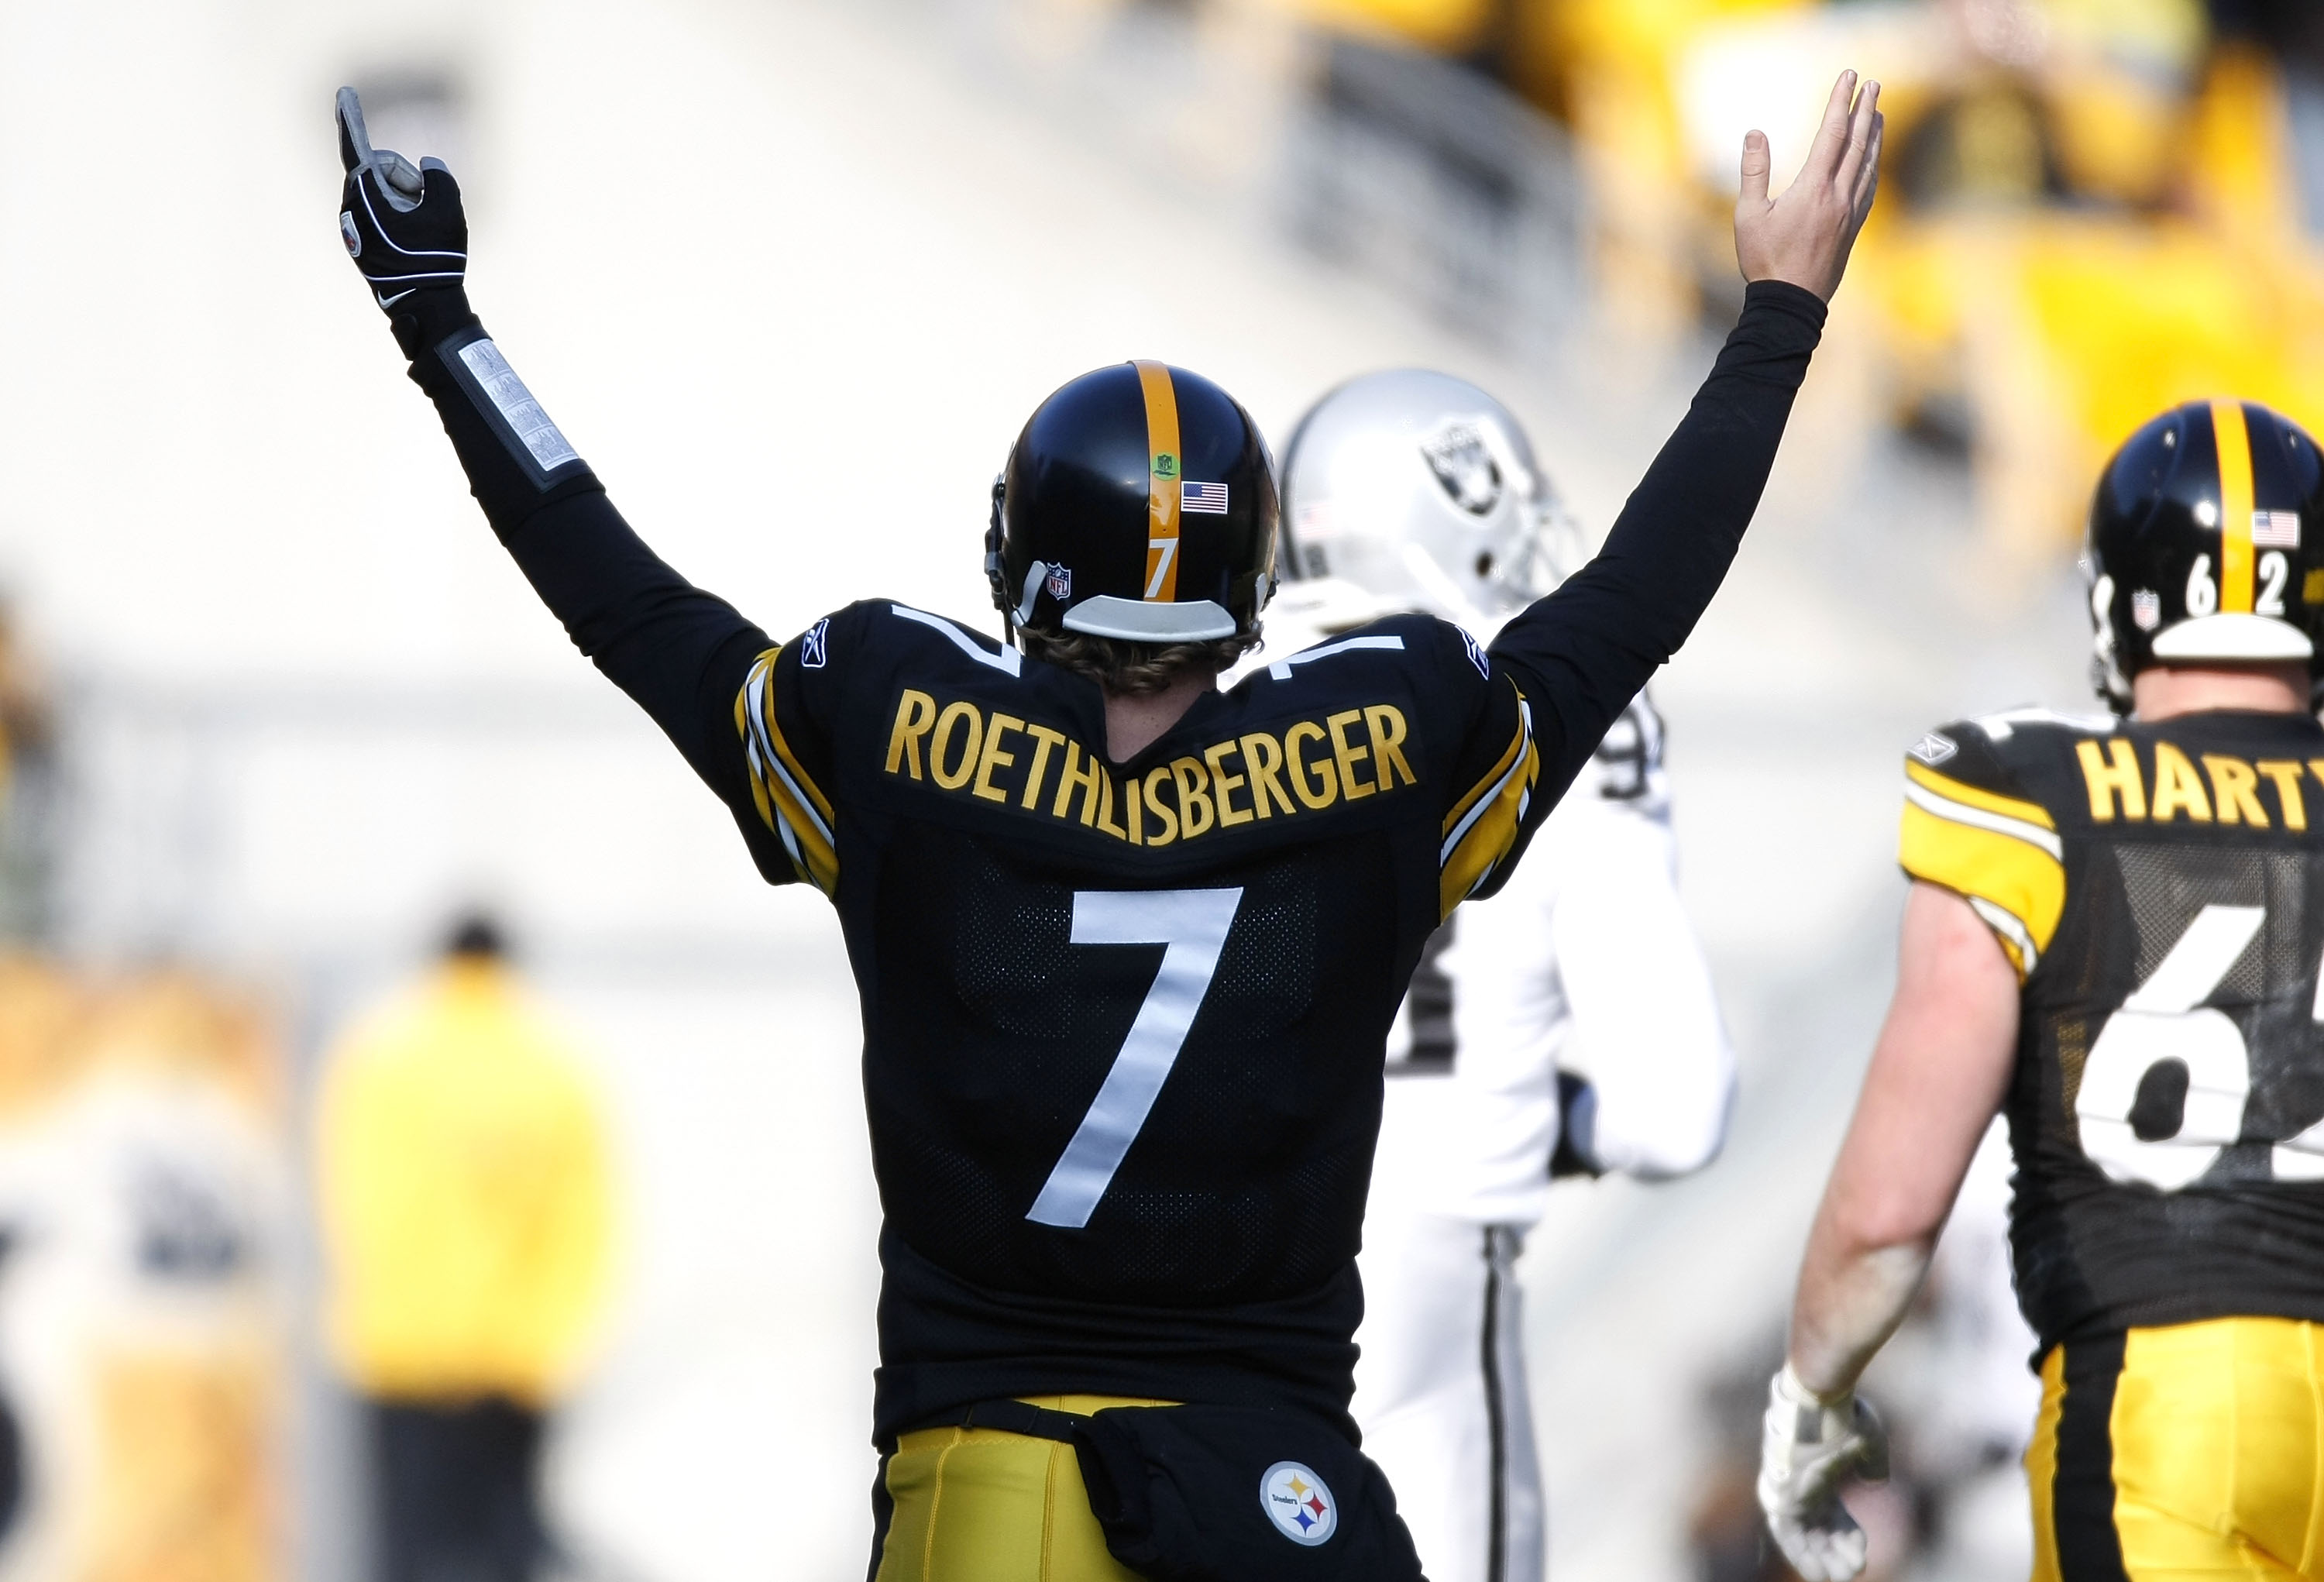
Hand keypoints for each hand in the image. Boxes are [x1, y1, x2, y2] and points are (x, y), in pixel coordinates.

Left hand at [336, 87, 467, 317]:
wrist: (424, 306)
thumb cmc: (434, 258)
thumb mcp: (448, 210)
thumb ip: (440, 177)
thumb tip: (429, 168)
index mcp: (366, 194)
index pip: (356, 147)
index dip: (351, 118)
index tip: (344, 94)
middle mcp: (351, 206)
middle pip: (381, 171)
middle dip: (407, 181)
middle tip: (426, 208)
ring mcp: (354, 225)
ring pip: (383, 193)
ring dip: (407, 201)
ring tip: (421, 233)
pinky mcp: (360, 240)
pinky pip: (382, 213)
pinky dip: (401, 217)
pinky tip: (414, 242)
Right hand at [1734, 71, 1882, 302]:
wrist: (1791, 304)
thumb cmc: (1764, 261)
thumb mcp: (1748, 215)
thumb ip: (1753, 172)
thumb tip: (1755, 132)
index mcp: (1813, 188)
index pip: (1832, 133)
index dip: (1841, 102)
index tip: (1849, 77)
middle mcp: (1838, 195)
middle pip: (1857, 143)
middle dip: (1865, 110)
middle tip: (1873, 84)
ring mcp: (1850, 212)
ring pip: (1868, 164)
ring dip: (1874, 134)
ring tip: (1878, 113)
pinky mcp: (1853, 228)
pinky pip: (1869, 187)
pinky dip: (1873, 165)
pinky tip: (1872, 160)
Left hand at [1757, 1364, 1888, 1581]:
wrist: (1816, 1399)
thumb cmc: (1842, 1415)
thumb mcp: (1866, 1440)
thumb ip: (1872, 1461)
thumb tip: (1876, 1480)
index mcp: (1821, 1476)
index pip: (1833, 1518)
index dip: (1849, 1538)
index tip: (1863, 1551)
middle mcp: (1802, 1487)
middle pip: (1816, 1532)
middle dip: (1835, 1555)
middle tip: (1854, 1570)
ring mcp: (1789, 1490)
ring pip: (1800, 1538)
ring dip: (1817, 1560)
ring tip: (1837, 1575)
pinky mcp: (1779, 1494)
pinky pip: (1786, 1533)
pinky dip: (1800, 1553)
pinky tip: (1818, 1571)